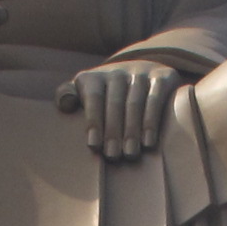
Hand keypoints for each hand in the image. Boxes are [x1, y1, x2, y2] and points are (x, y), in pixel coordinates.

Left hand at [59, 60, 178, 160]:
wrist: (142, 70)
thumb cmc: (105, 93)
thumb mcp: (84, 90)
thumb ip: (67, 95)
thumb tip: (64, 104)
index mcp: (95, 78)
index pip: (93, 98)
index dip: (93, 120)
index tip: (94, 144)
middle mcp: (118, 72)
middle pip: (115, 103)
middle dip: (113, 131)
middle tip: (112, 155)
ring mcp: (141, 73)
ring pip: (135, 103)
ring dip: (132, 130)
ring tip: (130, 153)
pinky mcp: (162, 77)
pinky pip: (156, 99)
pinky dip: (152, 121)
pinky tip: (148, 141)